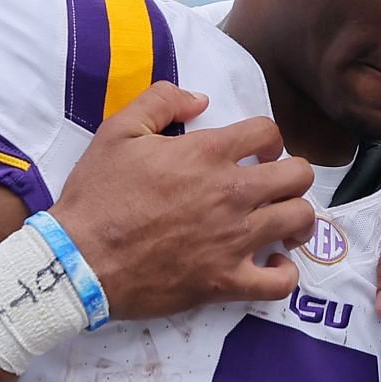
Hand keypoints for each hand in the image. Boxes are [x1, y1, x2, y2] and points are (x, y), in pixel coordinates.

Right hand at [53, 83, 315, 318]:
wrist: (79, 260)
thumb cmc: (97, 195)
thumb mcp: (118, 130)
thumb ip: (161, 101)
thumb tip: (200, 99)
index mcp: (208, 154)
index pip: (268, 132)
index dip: (267, 139)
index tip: (256, 152)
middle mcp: (232, 193)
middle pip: (298, 175)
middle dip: (291, 174)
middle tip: (271, 184)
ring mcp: (234, 240)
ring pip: (301, 221)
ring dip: (296, 217)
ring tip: (280, 220)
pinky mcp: (227, 281)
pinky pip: (281, 282)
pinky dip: (284, 272)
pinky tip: (272, 263)